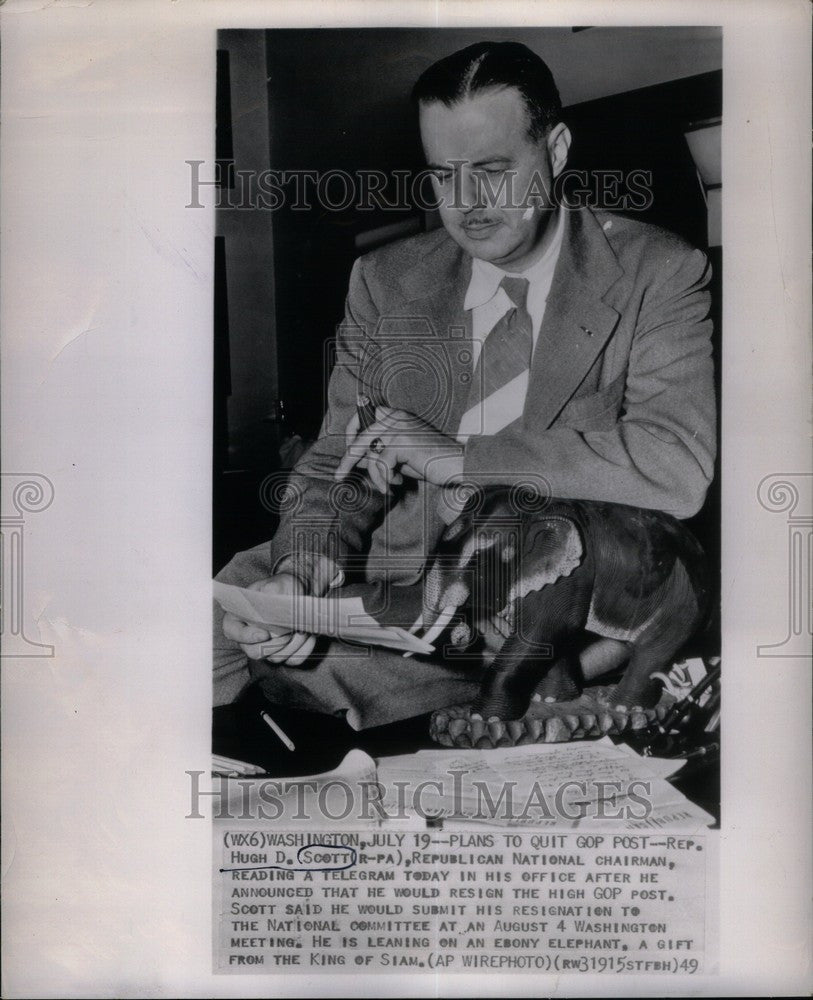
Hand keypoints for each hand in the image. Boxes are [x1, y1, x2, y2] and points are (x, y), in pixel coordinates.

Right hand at [221, 573, 316, 665]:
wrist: (297, 594)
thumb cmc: (282, 587)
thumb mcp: (276, 583)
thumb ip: (272, 588)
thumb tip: (271, 594)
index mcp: (238, 617)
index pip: (232, 631)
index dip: (247, 636)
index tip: (265, 634)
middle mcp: (248, 637)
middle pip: (255, 652)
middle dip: (276, 643)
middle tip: (290, 631)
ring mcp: (265, 648)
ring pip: (276, 658)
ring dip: (293, 645)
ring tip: (302, 628)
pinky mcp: (283, 654)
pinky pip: (293, 659)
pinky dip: (304, 649)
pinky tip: (309, 635)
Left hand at [336, 406, 463, 492]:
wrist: (458, 465)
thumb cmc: (431, 462)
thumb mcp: (400, 456)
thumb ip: (379, 452)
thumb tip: (354, 460)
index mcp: (396, 415)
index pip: (364, 416)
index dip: (352, 431)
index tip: (347, 450)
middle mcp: (396, 417)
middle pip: (360, 436)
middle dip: (347, 458)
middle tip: (338, 476)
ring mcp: (399, 428)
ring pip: (369, 453)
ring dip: (375, 475)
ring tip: (388, 483)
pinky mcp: (403, 442)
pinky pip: (380, 464)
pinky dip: (384, 479)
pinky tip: (395, 484)